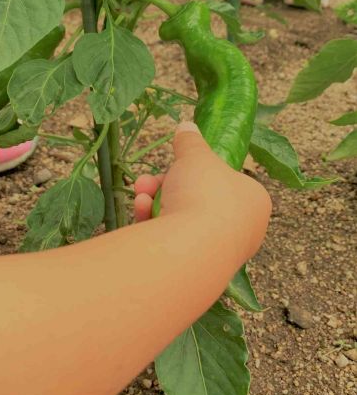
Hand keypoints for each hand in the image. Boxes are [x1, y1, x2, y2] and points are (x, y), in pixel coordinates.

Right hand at [133, 122, 270, 259]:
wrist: (191, 249)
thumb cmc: (205, 195)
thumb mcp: (196, 156)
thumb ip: (191, 142)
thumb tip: (187, 126)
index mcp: (254, 201)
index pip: (226, 181)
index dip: (198, 170)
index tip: (179, 163)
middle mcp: (243, 229)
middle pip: (198, 199)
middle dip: (167, 184)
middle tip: (151, 178)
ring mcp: (219, 252)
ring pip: (181, 219)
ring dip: (155, 200)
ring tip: (141, 190)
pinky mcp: (194, 268)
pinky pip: (173, 240)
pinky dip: (155, 223)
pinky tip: (140, 210)